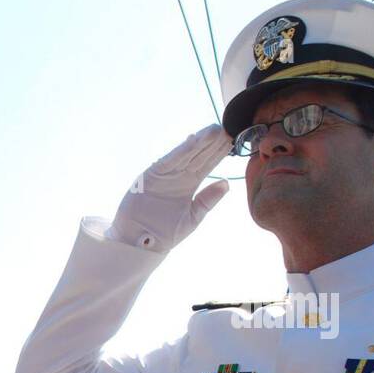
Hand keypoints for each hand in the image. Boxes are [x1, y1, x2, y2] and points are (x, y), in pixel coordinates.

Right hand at [111, 124, 231, 252]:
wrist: (140, 244)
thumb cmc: (165, 234)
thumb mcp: (193, 217)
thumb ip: (208, 200)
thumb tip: (227, 183)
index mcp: (190, 185)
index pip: (207, 164)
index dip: (219, 153)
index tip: (232, 141)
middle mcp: (179, 176)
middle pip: (198, 156)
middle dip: (212, 143)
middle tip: (227, 129)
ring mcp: (165, 175)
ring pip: (186, 155)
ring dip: (199, 142)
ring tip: (214, 130)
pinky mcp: (151, 176)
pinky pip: (168, 161)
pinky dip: (180, 151)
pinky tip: (193, 140)